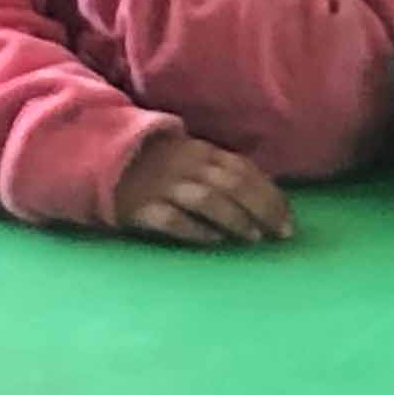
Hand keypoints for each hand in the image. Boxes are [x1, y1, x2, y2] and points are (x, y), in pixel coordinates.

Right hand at [113, 131, 296, 247]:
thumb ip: (224, 172)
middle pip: (233, 185)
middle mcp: (188, 166)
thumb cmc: (159, 165)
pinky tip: (213, 241)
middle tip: (281, 234)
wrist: (103, 161)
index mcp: (205, 153)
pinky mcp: (140, 206)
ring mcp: (163, 186)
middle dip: (263, 209)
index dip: (272, 195)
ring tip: (254, 237)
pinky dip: (194, 229)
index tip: (290, 221)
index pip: (246, 171)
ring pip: (207, 199)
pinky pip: (171, 218)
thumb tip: (266, 197)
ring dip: (234, 218)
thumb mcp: (194, 158)